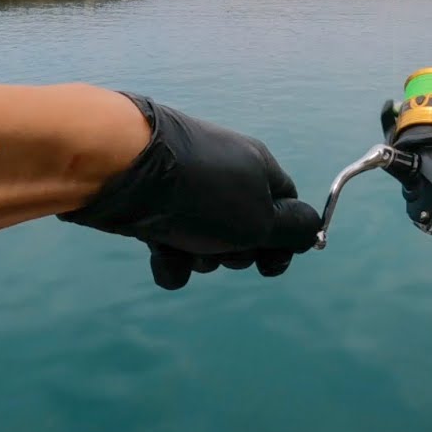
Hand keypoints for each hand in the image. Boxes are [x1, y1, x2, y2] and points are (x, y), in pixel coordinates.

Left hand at [57, 93, 320, 288]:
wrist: (121, 166)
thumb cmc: (201, 193)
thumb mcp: (261, 217)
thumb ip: (292, 229)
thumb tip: (310, 230)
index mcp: (258, 168)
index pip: (286, 207)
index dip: (283, 241)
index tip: (270, 265)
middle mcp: (224, 176)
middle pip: (246, 231)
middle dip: (237, 253)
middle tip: (223, 248)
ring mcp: (186, 191)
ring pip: (208, 243)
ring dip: (201, 258)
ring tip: (185, 247)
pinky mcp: (152, 205)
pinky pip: (172, 244)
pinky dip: (170, 257)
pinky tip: (160, 255)